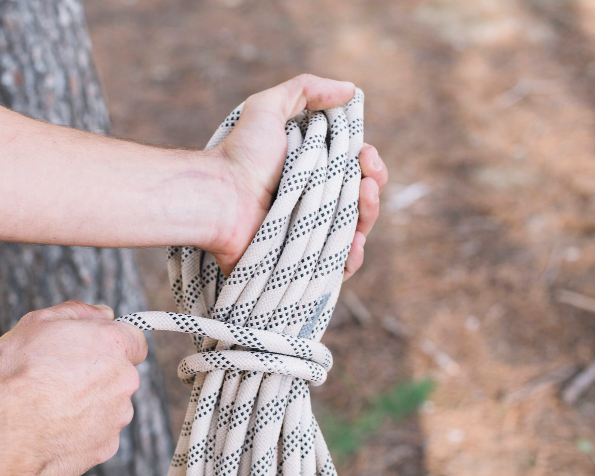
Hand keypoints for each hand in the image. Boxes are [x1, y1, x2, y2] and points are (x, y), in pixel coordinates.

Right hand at [0, 300, 146, 475]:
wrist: (5, 429)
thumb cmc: (17, 372)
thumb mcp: (38, 323)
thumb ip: (77, 312)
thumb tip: (103, 312)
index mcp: (113, 345)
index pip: (134, 340)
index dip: (113, 343)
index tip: (95, 349)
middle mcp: (124, 381)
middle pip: (120, 375)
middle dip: (97, 376)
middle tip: (59, 378)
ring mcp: (117, 418)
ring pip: (109, 407)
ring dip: (89, 405)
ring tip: (50, 407)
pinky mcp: (105, 448)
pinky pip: (98, 436)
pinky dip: (81, 433)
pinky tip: (52, 429)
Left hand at [206, 74, 388, 277]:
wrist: (220, 197)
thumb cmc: (240, 155)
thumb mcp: (268, 107)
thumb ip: (306, 89)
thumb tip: (351, 90)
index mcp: (309, 173)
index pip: (353, 171)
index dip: (368, 162)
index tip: (365, 152)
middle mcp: (311, 205)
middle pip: (361, 201)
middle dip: (374, 184)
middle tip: (367, 174)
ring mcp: (308, 236)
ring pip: (356, 231)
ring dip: (369, 212)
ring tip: (364, 195)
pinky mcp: (301, 264)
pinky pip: (338, 268)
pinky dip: (353, 256)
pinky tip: (356, 241)